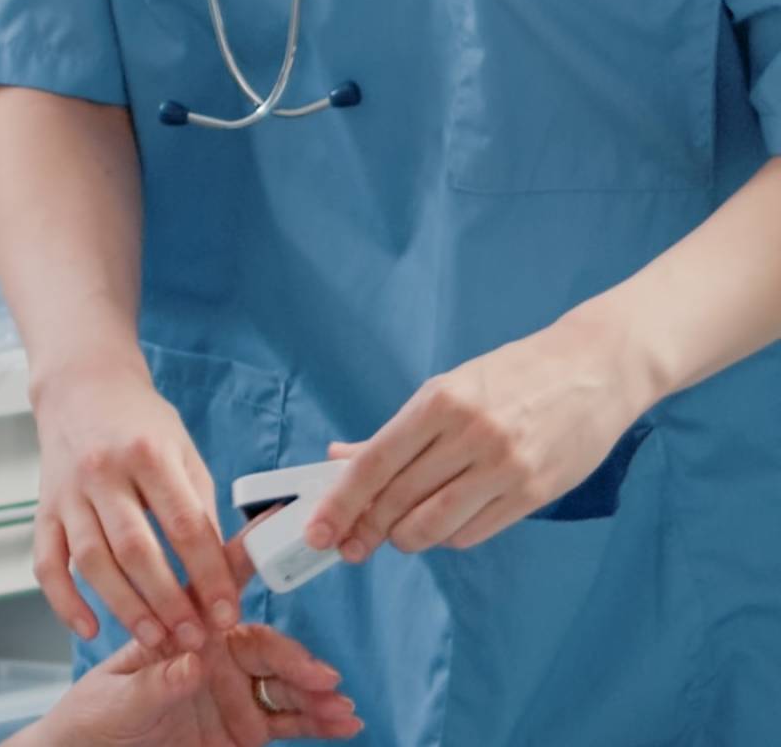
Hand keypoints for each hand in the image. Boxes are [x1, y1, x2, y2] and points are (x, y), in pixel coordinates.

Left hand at [12, 531, 361, 746]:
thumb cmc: (93, 716)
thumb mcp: (117, 698)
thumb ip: (157, 683)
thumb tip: (194, 663)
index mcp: (179, 631)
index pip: (215, 589)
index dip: (250, 558)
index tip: (286, 537)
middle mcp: (212, 655)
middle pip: (264, 645)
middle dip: (296, 658)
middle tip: (321, 675)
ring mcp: (231, 691)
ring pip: (283, 683)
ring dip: (315, 692)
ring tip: (340, 706)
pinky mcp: (243, 727)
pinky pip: (287, 720)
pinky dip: (317, 721)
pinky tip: (342, 722)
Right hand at [31, 352, 236, 651]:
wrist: (81, 385)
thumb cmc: (140, 422)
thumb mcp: (183, 451)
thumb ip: (198, 507)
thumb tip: (219, 572)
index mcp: (149, 454)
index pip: (184, 525)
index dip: (209, 574)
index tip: (227, 612)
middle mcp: (103, 472)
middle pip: (136, 549)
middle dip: (169, 601)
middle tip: (193, 639)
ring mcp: (68, 492)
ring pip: (92, 561)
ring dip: (124, 607)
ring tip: (154, 639)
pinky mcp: (44, 509)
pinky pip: (46, 563)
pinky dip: (63, 601)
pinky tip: (87, 629)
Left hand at [307, 311, 657, 558]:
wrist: (595, 369)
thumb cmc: (512, 376)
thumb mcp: (446, 389)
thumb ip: (393, 432)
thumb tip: (340, 460)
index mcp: (440, 402)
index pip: (375, 465)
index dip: (340, 504)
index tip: (318, 531)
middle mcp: (470, 435)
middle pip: (398, 499)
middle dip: (366, 529)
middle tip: (349, 544)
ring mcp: (505, 466)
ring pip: (434, 525)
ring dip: (405, 538)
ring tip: (397, 535)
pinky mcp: (535, 492)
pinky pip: (473, 532)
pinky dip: (447, 537)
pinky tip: (441, 527)